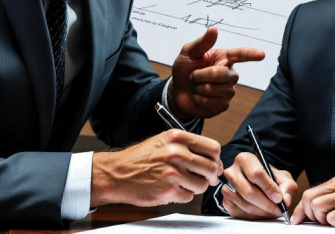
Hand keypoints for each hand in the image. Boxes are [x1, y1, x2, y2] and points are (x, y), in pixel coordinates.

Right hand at [90, 129, 221, 206]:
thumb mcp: (164, 141)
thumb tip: (214, 159)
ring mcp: (172, 173)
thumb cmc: (140, 158)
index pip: (213, 148)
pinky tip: (172, 188)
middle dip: (211, 176)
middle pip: (212, 167)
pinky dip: (183, 195)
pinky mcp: (168, 191)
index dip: (216, 158)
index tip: (214, 164)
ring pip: (202, 185)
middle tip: (206, 178)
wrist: (118, 173)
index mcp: (177, 137)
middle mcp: (176, 153)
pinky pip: (189, 197)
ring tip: (184, 182)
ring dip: (196, 187)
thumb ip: (188, 147)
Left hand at [169, 27, 264, 118]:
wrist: (177, 91)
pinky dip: (199, 99)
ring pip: (215, 89)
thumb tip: (213, 29)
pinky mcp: (223, 105)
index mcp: (224, 58)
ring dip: (198, 88)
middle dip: (200, 75)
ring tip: (196, 86)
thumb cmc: (184, 69)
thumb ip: (201, 43)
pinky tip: (198, 97)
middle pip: (221, 74)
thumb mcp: (188, 53)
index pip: (240, 55)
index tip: (261, 54)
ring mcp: (228, 90)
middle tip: (193, 76)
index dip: (251, 54)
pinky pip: (212, 102)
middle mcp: (229, 74)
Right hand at [221, 152, 296, 218]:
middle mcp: (232, 171)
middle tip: (278, 209)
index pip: (256, 173)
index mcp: (245, 159)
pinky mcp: (226, 201)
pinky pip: (239, 213)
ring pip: (245, 204)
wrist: (258, 184)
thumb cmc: (269, 179)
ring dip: (261, 212)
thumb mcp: (283, 178)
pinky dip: (253, 216)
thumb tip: (285, 200)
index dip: (269, 188)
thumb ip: (287, 187)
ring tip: (272, 211)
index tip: (279, 198)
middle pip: (249, 191)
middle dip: (266, 204)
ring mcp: (227, 186)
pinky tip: (261, 212)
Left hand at [291, 173, 334, 225]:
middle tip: (319, 222)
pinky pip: (333, 218)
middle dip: (309, 214)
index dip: (301, 208)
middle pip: (309, 198)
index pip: (311, 192)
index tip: (297, 219)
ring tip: (334, 223)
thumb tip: (318, 208)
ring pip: (317, 207)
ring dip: (322, 220)